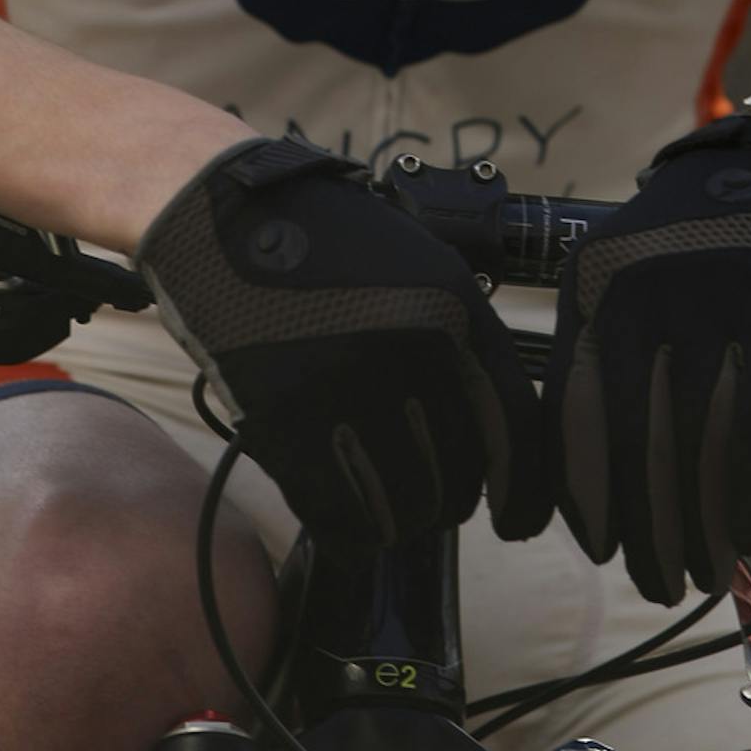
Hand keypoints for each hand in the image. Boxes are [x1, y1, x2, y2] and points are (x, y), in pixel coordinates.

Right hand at [136, 137, 548, 546]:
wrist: (226, 216)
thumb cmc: (321, 238)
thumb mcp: (417, 265)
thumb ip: (454, 335)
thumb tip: (478, 423)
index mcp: (453, 308)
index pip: (512, 424)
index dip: (524, 488)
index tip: (518, 522)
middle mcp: (411, 352)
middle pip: (457, 475)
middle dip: (446, 501)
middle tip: (427, 500)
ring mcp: (347, 390)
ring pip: (401, 504)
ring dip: (397, 522)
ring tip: (384, 513)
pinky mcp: (285, 420)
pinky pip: (336, 512)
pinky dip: (347, 534)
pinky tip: (345, 529)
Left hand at [545, 109, 750, 602]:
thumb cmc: (704, 238)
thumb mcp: (630, 272)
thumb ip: (605, 354)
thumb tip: (583, 474)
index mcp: (595, 284)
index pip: (575, 410)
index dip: (585, 490)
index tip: (596, 544)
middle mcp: (646, 292)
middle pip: (635, 439)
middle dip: (642, 527)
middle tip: (652, 578)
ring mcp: (717, 306)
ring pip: (695, 444)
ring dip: (695, 524)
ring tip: (696, 571)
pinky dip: (747, 491)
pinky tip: (740, 533)